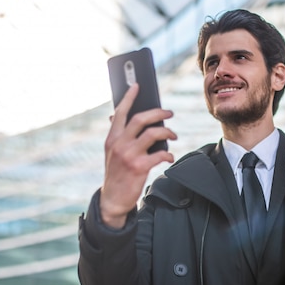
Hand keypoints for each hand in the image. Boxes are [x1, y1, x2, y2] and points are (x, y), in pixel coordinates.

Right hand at [100, 83, 176, 227]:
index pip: (120, 112)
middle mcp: (118, 144)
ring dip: (166, 132)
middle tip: (169, 113)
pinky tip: (169, 157)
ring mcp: (128, 155)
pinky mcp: (139, 167)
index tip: (137, 86)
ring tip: (172, 135)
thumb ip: (117, 135)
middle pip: (140, 119)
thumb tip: (116, 116)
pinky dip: (168, 155)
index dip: (129, 97)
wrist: (113, 199)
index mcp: (111, 138)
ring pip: (152, 134)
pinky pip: (159, 155)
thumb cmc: (116, 173)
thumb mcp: (112, 153)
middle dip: (158, 112)